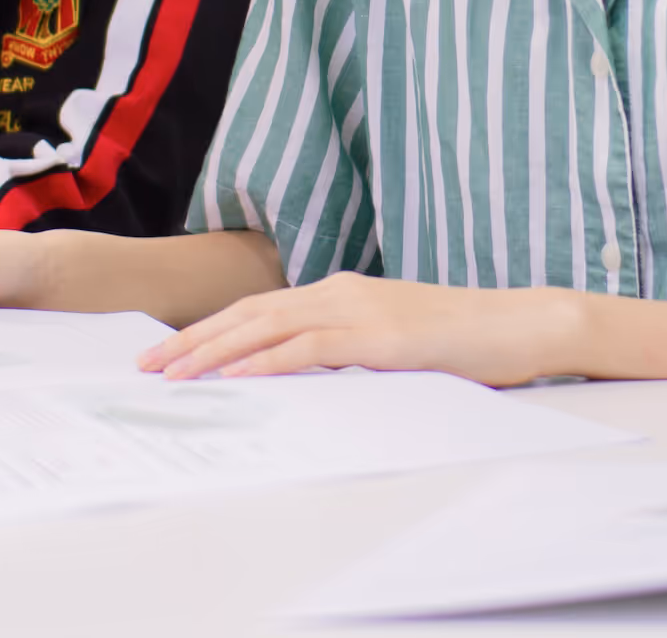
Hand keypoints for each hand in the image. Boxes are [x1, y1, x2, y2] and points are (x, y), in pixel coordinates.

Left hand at [139, 274, 580, 386]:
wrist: (521, 324)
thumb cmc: (464, 339)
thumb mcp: (393, 343)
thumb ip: (348, 350)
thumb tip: (307, 375)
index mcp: (342, 292)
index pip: (259, 309)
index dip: (208, 330)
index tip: (167, 353)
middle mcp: (342, 292)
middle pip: (249, 313)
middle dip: (192, 339)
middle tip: (145, 364)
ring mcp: (361, 310)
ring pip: (269, 326)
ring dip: (214, 351)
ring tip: (172, 373)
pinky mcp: (380, 337)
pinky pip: (311, 348)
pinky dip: (268, 360)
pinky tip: (236, 373)